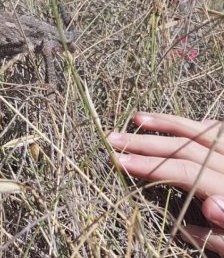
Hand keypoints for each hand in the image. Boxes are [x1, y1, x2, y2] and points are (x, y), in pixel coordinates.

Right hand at [108, 112, 223, 254]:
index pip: (186, 172)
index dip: (151, 165)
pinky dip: (194, 125)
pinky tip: (173, 123)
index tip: (118, 161)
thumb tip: (209, 207)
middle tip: (113, 139)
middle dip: (148, 143)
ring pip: (204, 132)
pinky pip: (218, 132)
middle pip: (189, 148)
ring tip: (138, 119)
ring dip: (168, 124)